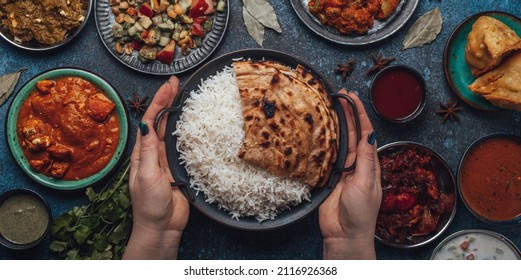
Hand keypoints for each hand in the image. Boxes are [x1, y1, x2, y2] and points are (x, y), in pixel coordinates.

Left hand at [123, 76, 188, 259]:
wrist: (162, 227)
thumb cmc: (150, 205)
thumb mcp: (146, 176)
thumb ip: (148, 151)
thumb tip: (146, 125)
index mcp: (142, 152)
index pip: (150, 120)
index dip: (159, 101)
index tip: (169, 85)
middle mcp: (153, 153)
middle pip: (161, 121)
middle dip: (168, 100)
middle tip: (177, 82)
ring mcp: (167, 160)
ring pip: (171, 130)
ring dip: (177, 112)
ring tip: (184, 95)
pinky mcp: (180, 168)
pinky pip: (183, 145)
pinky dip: (187, 131)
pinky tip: (193, 122)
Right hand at [319, 90, 381, 259]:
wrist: (345, 234)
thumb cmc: (360, 214)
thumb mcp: (367, 184)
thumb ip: (366, 160)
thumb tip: (369, 135)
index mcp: (370, 164)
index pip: (365, 133)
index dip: (359, 114)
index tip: (353, 98)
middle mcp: (356, 164)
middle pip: (352, 133)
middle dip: (348, 114)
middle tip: (341, 95)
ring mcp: (342, 170)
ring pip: (339, 141)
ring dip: (336, 124)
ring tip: (330, 107)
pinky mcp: (328, 177)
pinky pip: (326, 155)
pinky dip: (324, 141)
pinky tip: (319, 131)